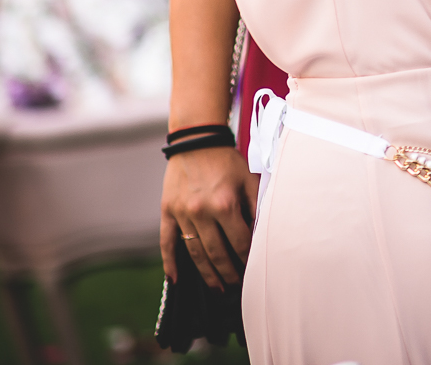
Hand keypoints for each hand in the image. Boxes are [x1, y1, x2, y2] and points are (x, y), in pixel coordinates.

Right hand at [160, 144, 254, 288]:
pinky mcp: (167, 212)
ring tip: (216, 289)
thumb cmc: (227, 161)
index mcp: (225, 204)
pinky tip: (175, 280)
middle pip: (216, 253)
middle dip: (228, 273)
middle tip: (236, 288)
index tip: (253, 272)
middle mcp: (201, 212)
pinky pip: (167, 242)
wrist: (196, 141)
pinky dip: (170, 262)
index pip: (239, 242)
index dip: (246, 260)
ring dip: (206, 274)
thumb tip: (263, 234)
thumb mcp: (249, 179)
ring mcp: (181, 214)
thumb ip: (257, 206)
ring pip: (194, 252)